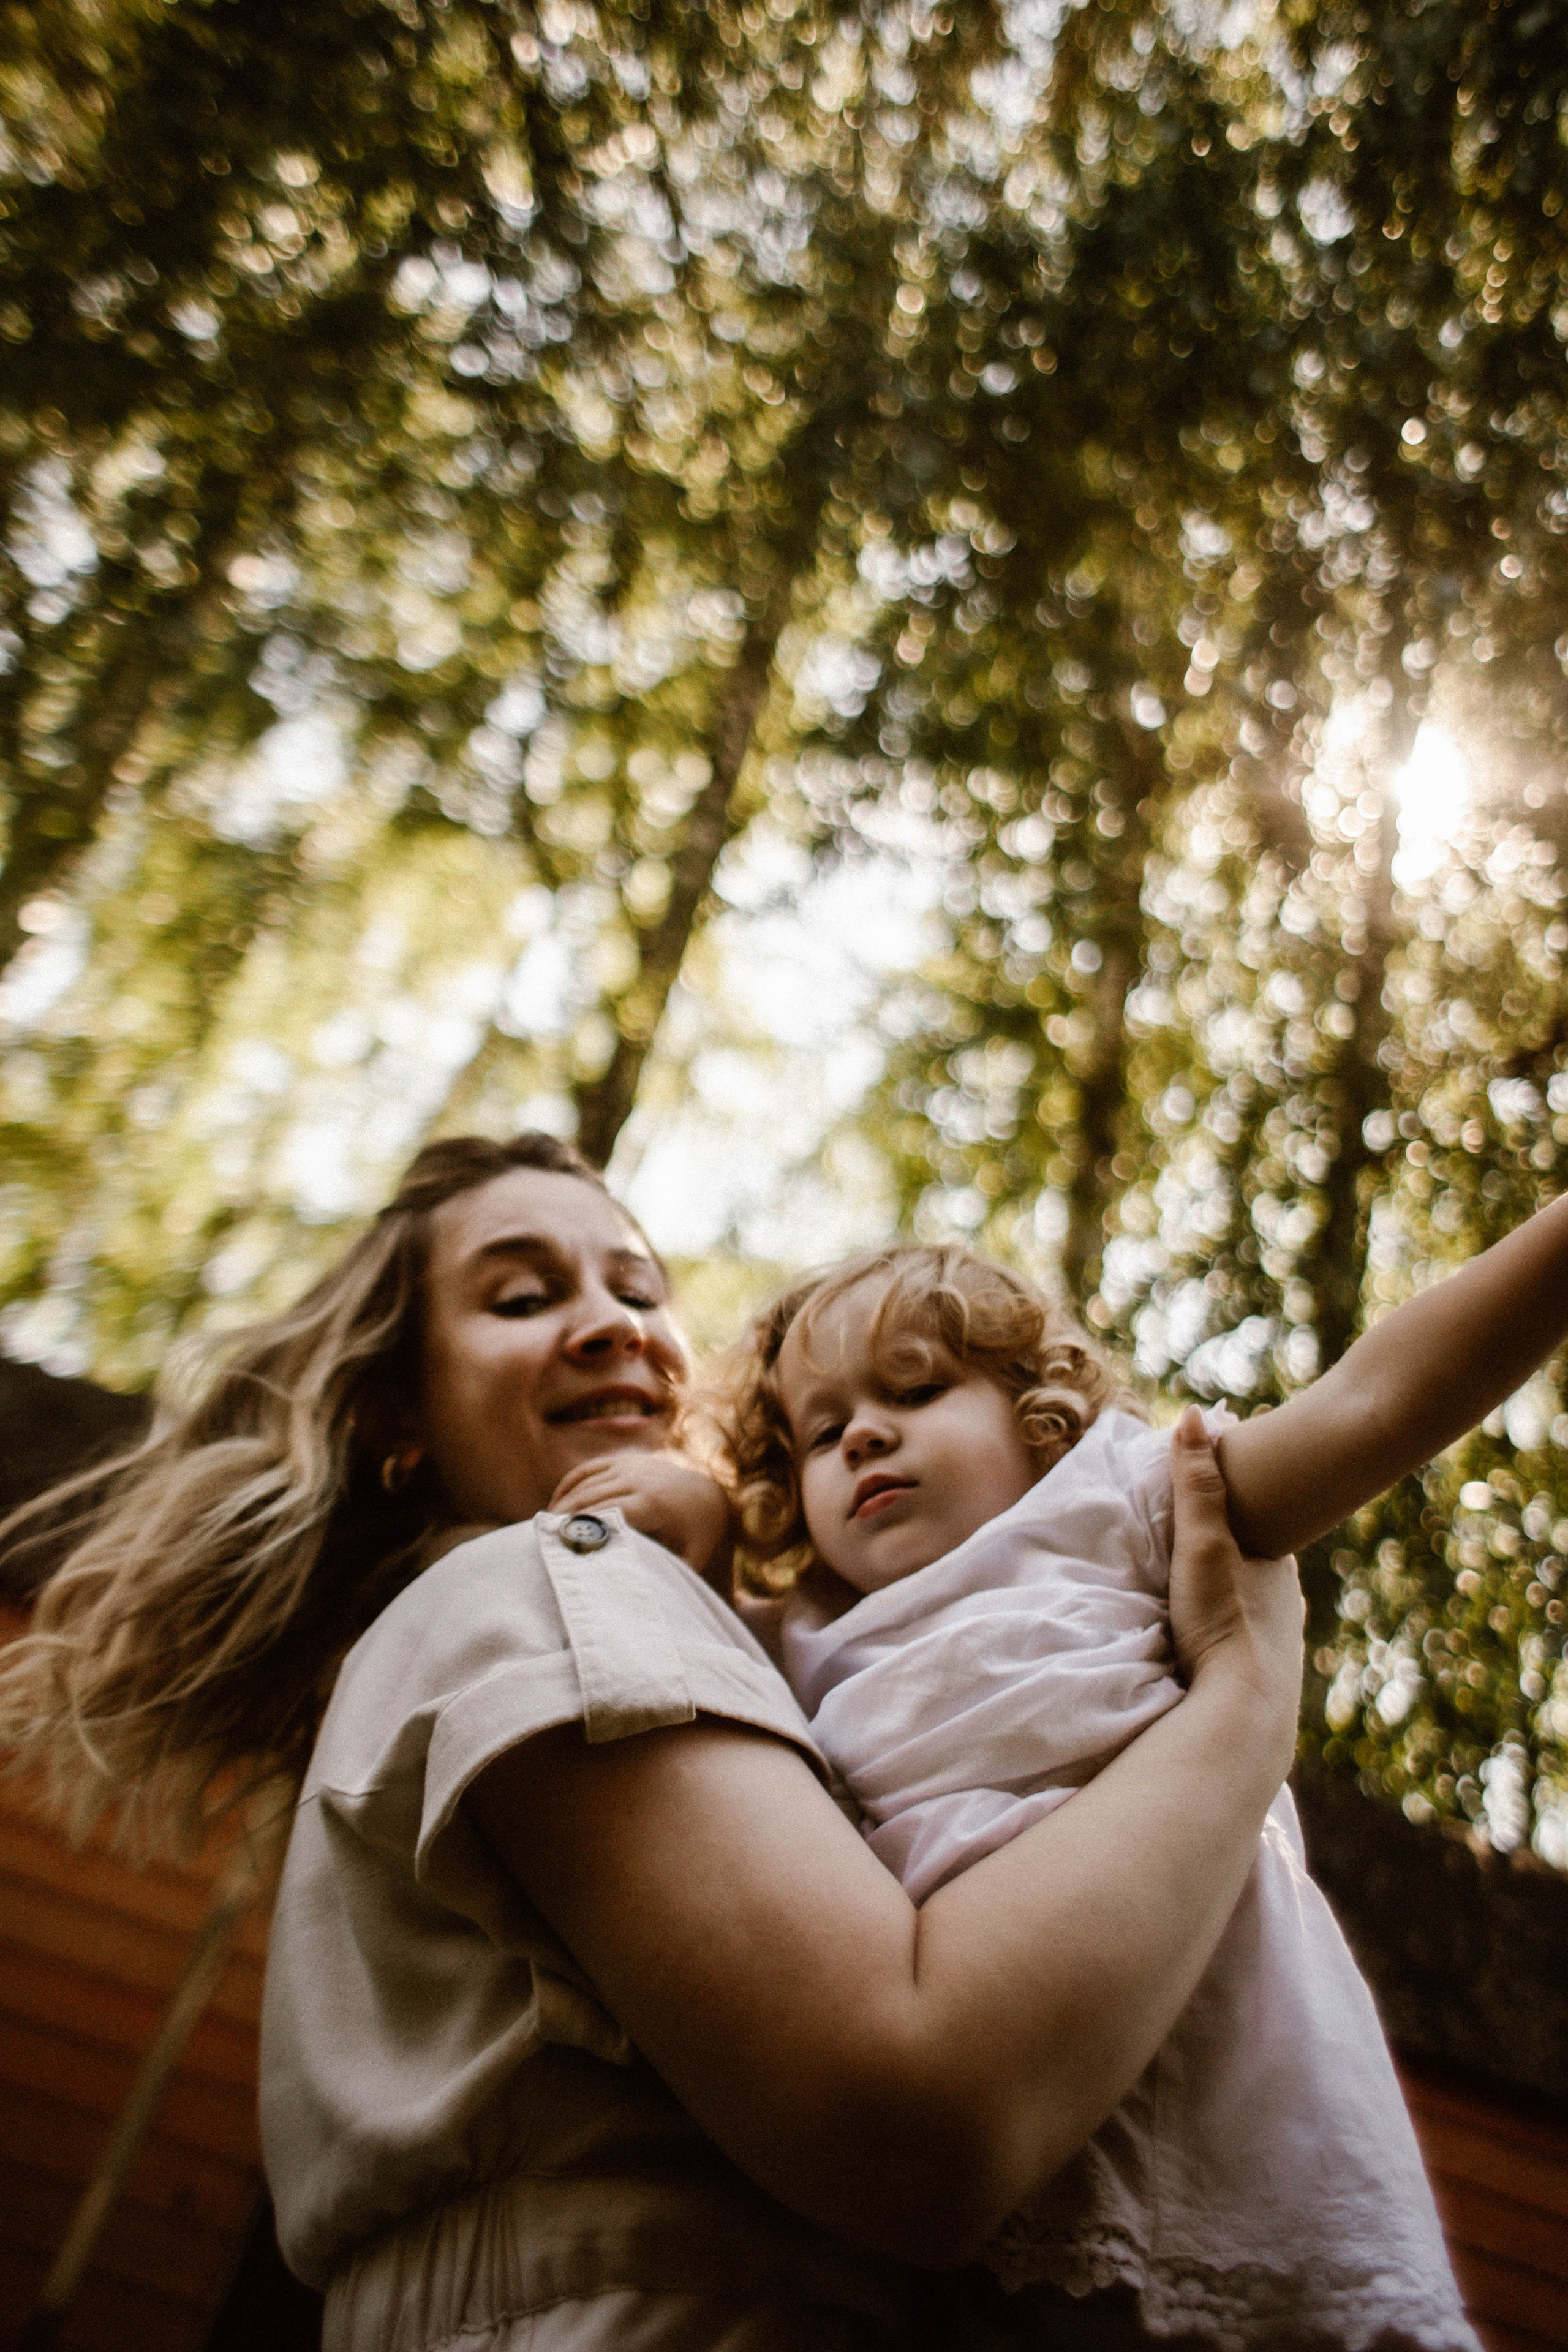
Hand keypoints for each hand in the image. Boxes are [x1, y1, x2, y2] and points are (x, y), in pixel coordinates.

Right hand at [548, 1450, 736, 1588]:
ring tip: (544, 1529)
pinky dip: (568, 1485)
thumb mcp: (689, 1559)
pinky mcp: (624, 1460)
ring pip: (585, 1483)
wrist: (709, 1498)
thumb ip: (666, 1573)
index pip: (607, 1512)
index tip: (560, 1545)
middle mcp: (640, 1478)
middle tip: (541, 1540)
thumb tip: (640, 1602)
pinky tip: (555, 1505)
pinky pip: (588, 1469)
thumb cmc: (696, 1538)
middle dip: (565, 1517)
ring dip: (562, 1503)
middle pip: (591, 1497)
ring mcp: (631, 1465)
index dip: (581, 1526)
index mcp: (654, 1503)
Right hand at [1166, 1407, 1302, 1782]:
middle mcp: (1289, 1603)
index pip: (1263, 1522)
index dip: (1240, 1506)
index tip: (1217, 1494)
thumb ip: (1197, 1484)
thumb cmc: (1225, 1624)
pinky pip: (1247, 1645)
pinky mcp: (1267, 1682)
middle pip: (1259, 1565)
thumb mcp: (1203, 1545)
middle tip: (1199, 1543)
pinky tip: (1210, 1643)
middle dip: (1237, 1552)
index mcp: (1280, 1567)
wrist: (1244, 1717)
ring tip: (1197, 1595)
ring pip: (1256, 1608)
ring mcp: (1282, 1645)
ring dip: (1233, 1598)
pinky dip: (1231, 1635)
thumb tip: (1195, 1413)